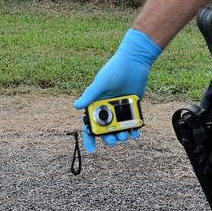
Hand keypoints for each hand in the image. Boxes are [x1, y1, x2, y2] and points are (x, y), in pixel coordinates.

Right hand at [73, 28, 161, 152]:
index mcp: (96, 103)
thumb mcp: (101, 83)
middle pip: (105, 129)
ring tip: (124, 136)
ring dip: (120, 134)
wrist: (135, 61)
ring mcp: (120, 108)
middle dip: (108, 138)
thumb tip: (75, 106)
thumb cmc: (114, 69)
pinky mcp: (132, 106)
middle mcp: (107, 108)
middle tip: (114, 140)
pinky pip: (132, 122)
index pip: (89, 123)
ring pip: (119, 127)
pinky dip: (134, 128)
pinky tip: (136, 132)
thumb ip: (90, 95)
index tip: (91, 149)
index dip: (89, 137)